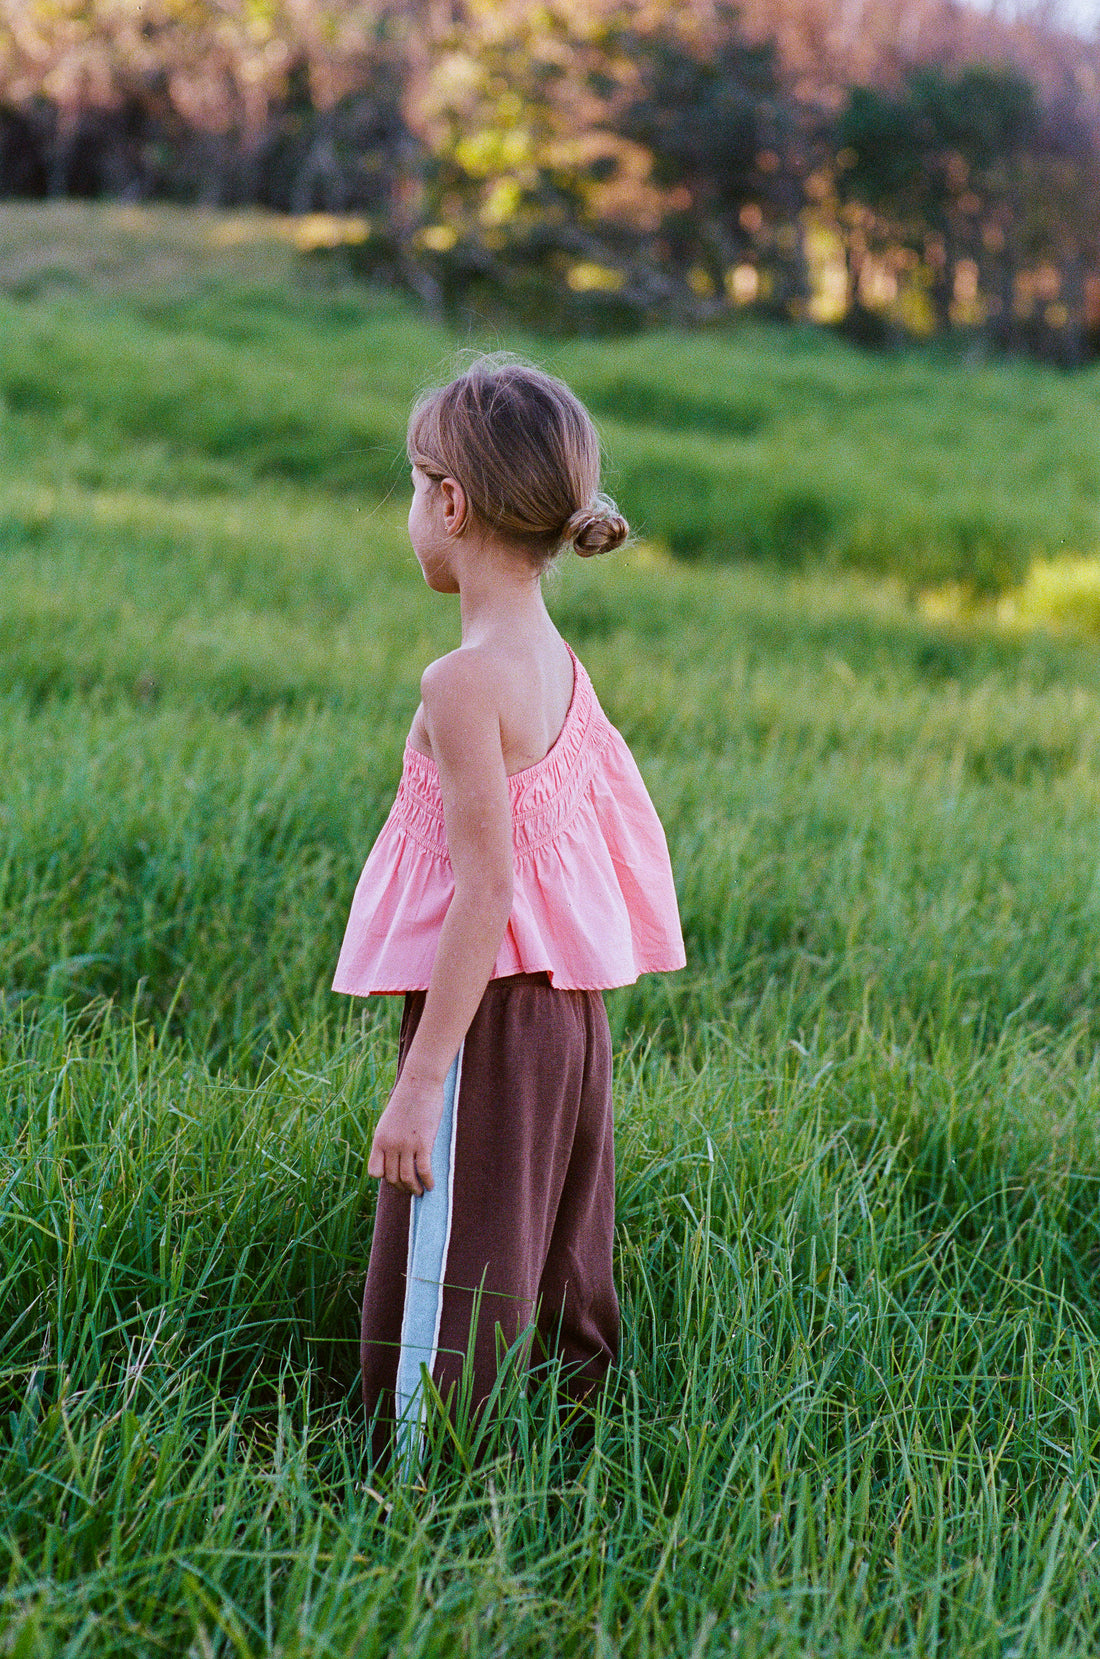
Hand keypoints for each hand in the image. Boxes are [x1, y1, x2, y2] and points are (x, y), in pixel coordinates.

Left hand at [367, 1073, 444, 1194]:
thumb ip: (389, 1138)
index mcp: (379, 1139)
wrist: (420, 1083)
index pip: (375, 1172)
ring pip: (407, 1178)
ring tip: (420, 1191)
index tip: (395, 1177)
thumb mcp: (389, 1120)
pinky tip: (431, 1185)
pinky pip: (424, 1170)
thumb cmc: (407, 1100)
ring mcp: (406, 1145)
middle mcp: (390, 1144)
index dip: (385, 1178)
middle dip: (402, 1187)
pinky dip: (427, 1181)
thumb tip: (394, 1156)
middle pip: (392, 1177)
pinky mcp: (423, 1143)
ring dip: (414, 1188)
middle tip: (411, 1189)